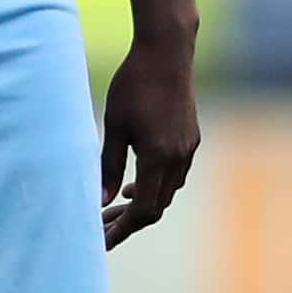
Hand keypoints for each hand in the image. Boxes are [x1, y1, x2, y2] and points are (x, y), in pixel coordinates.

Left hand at [99, 34, 198, 247]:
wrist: (166, 52)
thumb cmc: (133, 84)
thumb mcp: (114, 125)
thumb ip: (108, 166)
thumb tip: (101, 201)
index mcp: (158, 157)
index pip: (143, 210)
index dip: (122, 229)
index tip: (101, 240)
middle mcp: (178, 157)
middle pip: (156, 206)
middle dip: (128, 221)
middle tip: (101, 228)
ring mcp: (188, 148)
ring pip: (167, 192)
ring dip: (142, 204)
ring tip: (114, 208)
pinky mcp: (191, 137)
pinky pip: (175, 175)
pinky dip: (155, 186)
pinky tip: (136, 183)